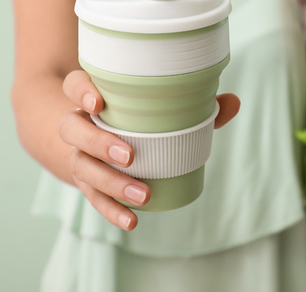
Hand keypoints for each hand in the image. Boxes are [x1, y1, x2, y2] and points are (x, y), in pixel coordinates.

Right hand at [58, 70, 239, 230]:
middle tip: (130, 155)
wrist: (97, 143)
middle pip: (72, 129)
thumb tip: (233, 103)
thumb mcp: (162, 108)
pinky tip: (132, 220)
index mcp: (94, 97)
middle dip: (98, 143)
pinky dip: (112, 210)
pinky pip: (93, 198)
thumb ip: (198, 105)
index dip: (82, 92)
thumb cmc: (138, 118)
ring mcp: (78, 154)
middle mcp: (78, 125)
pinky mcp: (85, 182)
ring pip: (82, 167)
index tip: (99, 104)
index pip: (74, 85)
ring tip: (143, 195)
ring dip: (111, 183)